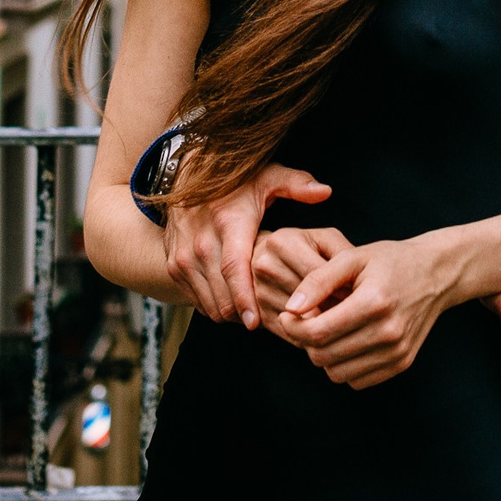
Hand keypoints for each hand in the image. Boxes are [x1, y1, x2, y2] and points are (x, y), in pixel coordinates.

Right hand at [162, 164, 333, 327]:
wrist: (186, 179)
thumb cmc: (235, 183)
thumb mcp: (267, 177)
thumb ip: (297, 184)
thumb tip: (325, 192)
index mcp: (229, 224)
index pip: (235, 270)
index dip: (245, 300)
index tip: (256, 323)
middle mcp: (201, 243)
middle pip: (222, 296)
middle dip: (246, 315)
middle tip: (273, 321)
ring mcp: (184, 257)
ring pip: (209, 304)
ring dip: (232, 314)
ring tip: (257, 314)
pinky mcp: (174, 267)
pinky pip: (197, 301)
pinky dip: (216, 307)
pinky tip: (236, 302)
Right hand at [251, 225, 351, 329]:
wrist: (268, 257)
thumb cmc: (305, 246)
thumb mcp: (325, 240)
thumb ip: (343, 252)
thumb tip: (358, 280)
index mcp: (282, 242)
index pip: (318, 274)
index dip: (343, 288)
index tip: (361, 297)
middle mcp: (265, 266)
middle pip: (308, 299)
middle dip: (335, 308)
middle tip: (357, 314)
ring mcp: (259, 293)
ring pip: (300, 320)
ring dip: (324, 325)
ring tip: (344, 322)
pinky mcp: (259, 315)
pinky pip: (292, 333)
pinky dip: (312, 336)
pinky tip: (326, 329)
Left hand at [274, 237, 460, 389]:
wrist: (437, 273)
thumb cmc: (390, 261)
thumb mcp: (352, 257)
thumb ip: (318, 280)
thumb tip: (290, 308)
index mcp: (374, 302)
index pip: (318, 332)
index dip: (293, 327)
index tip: (287, 314)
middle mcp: (389, 332)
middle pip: (324, 356)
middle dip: (304, 341)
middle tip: (304, 322)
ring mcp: (398, 352)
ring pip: (337, 373)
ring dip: (323, 356)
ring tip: (326, 330)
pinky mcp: (402, 363)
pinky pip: (357, 381)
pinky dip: (344, 366)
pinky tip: (346, 341)